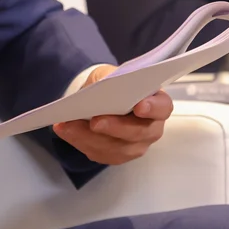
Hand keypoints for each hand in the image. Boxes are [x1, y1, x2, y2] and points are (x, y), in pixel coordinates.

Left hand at [52, 65, 173, 164]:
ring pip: (117, 149)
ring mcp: (136, 145)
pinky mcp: (117, 155)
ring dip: (90, 138)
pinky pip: (101, 154)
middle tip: (95, 122)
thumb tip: (104, 86)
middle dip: (115, 128)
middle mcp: (151, 128)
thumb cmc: (112, 84)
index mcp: (157, 102)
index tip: (138, 106)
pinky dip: (80, 142)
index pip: (163, 107)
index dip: (153, 108)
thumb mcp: (110, 73)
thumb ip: (111, 78)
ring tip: (68, 126)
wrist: (102, 97)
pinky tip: (65, 131)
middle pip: (138, 133)